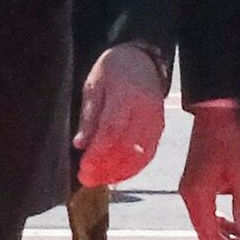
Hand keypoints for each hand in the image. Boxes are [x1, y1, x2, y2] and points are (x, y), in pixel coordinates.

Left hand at [72, 42, 167, 188]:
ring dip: (119, 172)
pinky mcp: (160, 129)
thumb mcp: (93, 86)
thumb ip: (88, 116)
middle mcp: (146, 110)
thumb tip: (80, 144)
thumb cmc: (113, 70)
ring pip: (140, 155)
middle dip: (106, 168)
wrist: (141, 59)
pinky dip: (132, 169)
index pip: (113, 130)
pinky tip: (117, 175)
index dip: (98, 153)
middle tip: (86, 179)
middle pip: (128, 147)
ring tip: (99, 180)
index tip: (83, 167)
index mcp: (126, 95)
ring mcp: (156, 121)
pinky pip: (148, 155)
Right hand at [176, 101, 239, 239]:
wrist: (214, 111)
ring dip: (224, 233)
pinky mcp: (195, 180)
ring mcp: (190, 187)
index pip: (208, 233)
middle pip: (204, 230)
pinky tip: (233, 220)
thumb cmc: (228, 138)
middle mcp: (188, 194)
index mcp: (197, 194)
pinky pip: (204, 209)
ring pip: (204, 221)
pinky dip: (219, 219)